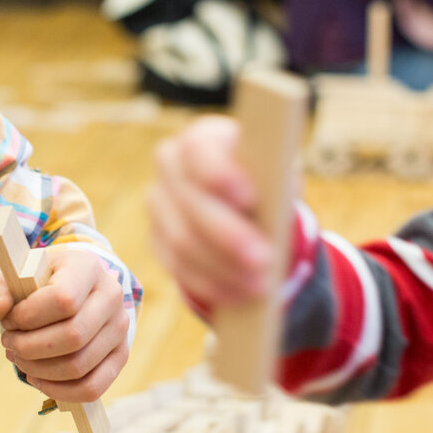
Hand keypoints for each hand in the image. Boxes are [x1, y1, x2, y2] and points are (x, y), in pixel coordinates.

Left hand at [0, 246, 129, 401]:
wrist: (65, 289)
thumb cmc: (34, 282)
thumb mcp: (9, 277)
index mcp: (86, 267)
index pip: (63, 300)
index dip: (29, 317)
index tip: (10, 319)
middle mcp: (112, 296)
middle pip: (73, 336)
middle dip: (29, 347)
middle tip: (9, 342)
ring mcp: (120, 328)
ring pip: (79, 365)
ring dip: (39, 369)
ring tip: (19, 357)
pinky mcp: (120, 356)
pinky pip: (93, 388)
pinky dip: (60, 391)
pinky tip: (37, 379)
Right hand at [148, 116, 270, 308]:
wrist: (247, 209)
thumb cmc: (266, 186)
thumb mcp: (276, 176)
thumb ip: (273, 181)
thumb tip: (275, 202)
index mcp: (203, 138)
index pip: (198, 149)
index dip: (219, 175)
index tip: (249, 199)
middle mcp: (170, 165)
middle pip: (189, 203)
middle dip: (228, 236)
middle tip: (264, 259)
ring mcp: (158, 203)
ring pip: (181, 241)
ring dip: (223, 267)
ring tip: (259, 284)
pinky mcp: (156, 239)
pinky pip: (177, 266)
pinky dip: (210, 283)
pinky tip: (237, 294)